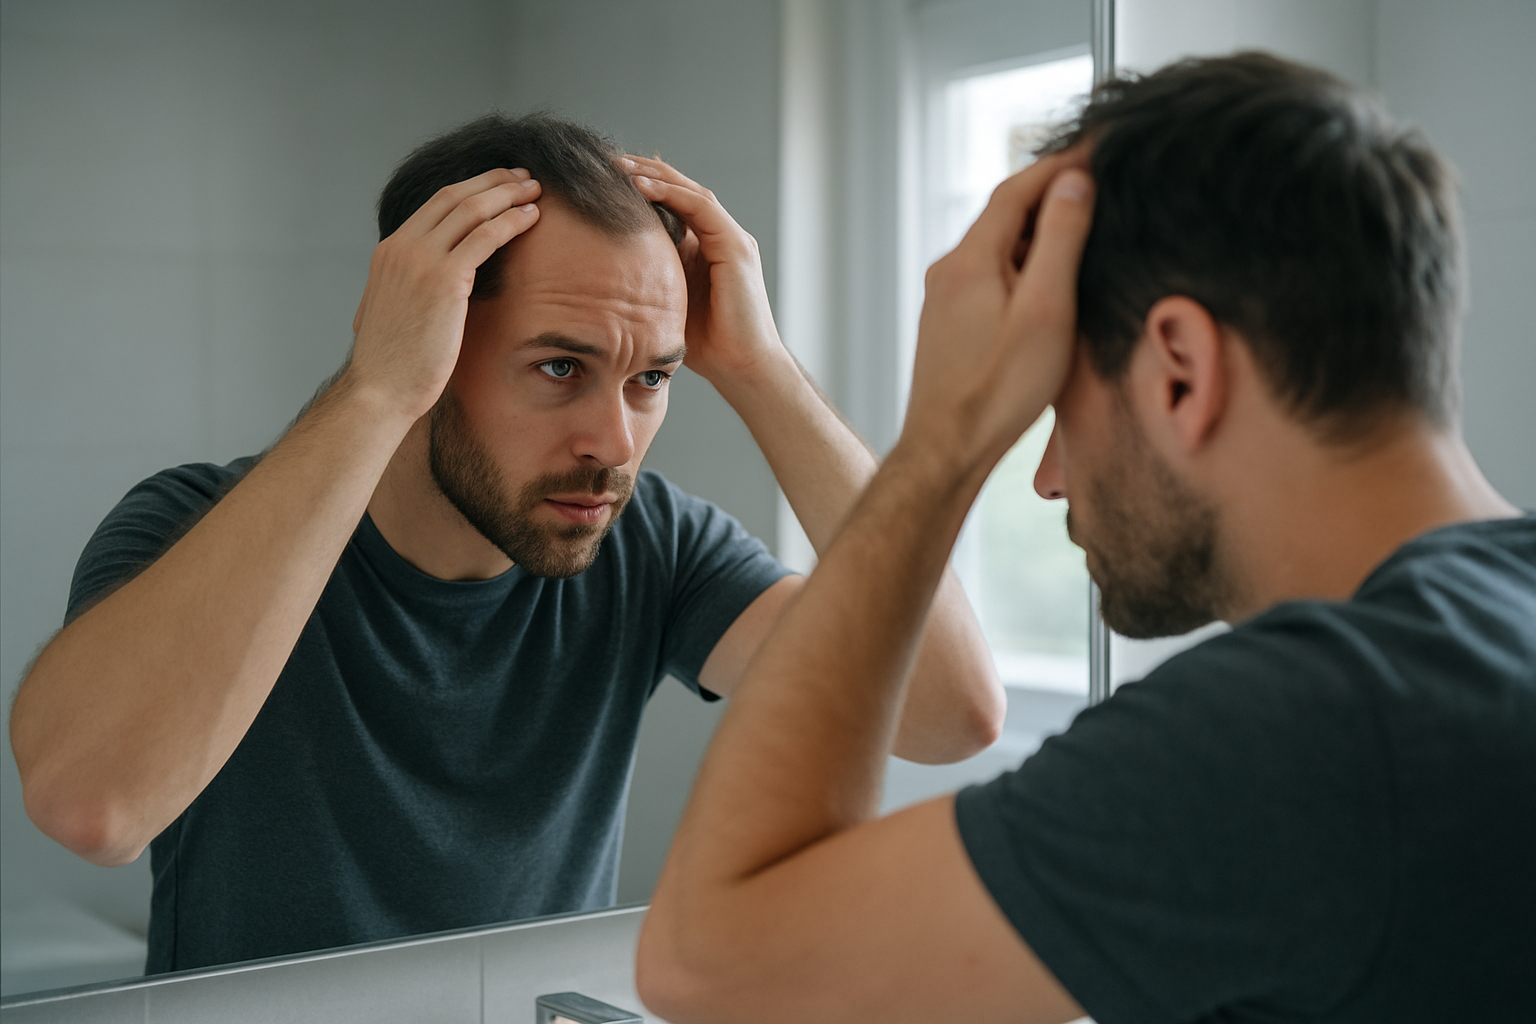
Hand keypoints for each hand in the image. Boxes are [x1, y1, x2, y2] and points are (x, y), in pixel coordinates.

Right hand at [345, 168, 541, 419]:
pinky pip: (485, 237)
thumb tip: (441, 289)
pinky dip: (511, 221)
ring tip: (534, 190)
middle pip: (454, 196)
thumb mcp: (400, 312)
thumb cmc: (395, 363)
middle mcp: (402, 247)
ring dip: (507, 195)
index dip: (471, 189)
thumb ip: (416, 289)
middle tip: (523, 176)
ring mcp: (420, 260)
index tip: (497, 184)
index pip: (434, 204)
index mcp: (389, 251)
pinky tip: (532, 217)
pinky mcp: (443, 279)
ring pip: (472, 210)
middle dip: (493, 181)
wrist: (380, 388)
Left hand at [624, 156, 786, 385]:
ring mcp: (731, 239)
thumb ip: (650, 275)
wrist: (741, 366)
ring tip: (620, 166)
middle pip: (681, 189)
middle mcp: (720, 236)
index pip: (673, 202)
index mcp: (706, 246)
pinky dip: (671, 194)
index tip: (606, 179)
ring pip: (691, 191)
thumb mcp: (667, 300)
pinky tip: (641, 188)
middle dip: (645, 171)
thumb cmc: (706, 343)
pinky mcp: (735, 247)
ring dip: (654, 175)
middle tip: (607, 160)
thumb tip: (605, 266)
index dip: (642, 186)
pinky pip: (701, 208)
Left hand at [900, 153, 1093, 479]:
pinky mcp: (949, 324)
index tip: (1099, 146)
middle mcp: (949, 271)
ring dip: (1041, 234)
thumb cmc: (998, 390)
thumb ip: (1061, 240)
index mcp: (970, 259)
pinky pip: (991, 275)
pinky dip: (1024, 266)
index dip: (1061, 163)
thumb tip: (1073, 183)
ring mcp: (945, 298)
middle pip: (1007, 214)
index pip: (1019, 188)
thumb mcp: (1046, 308)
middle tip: (1101, 185)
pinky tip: (1050, 287)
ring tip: (1086, 235)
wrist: (948, 448)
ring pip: (1000, 247)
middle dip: (1054, 195)